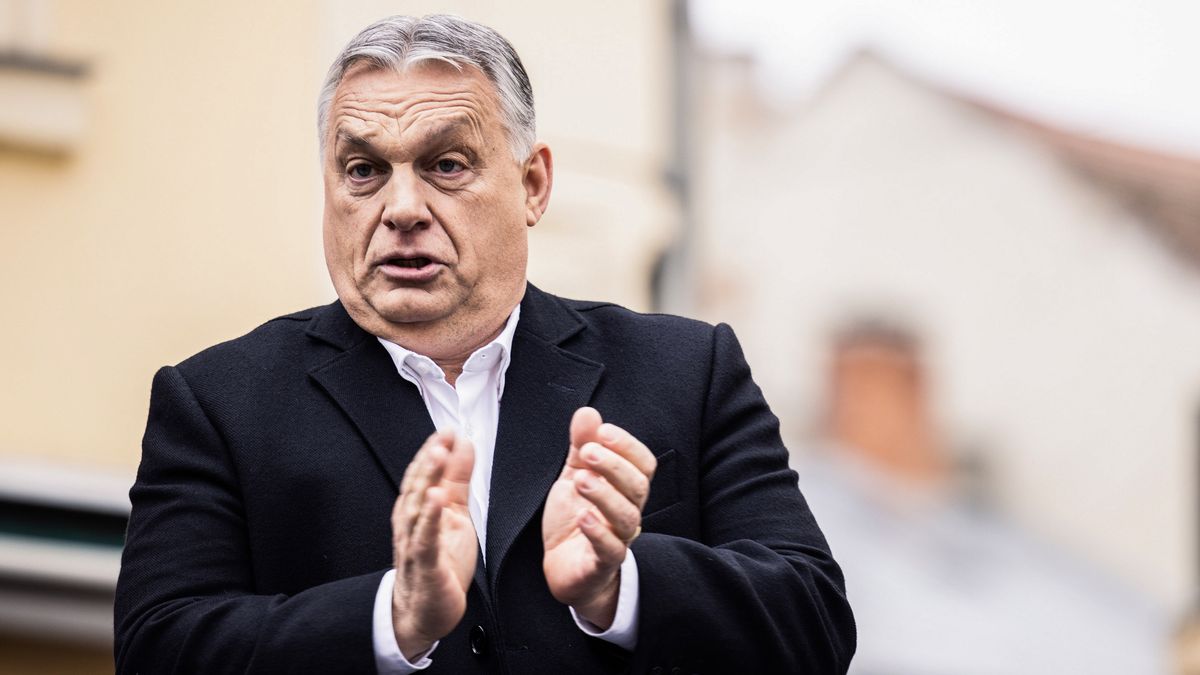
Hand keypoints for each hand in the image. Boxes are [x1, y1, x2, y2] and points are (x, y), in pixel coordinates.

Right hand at [390, 430, 476, 658]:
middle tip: (443, 435)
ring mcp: (415, 543)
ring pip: (418, 507)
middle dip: (430, 458)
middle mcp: (412, 522)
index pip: (423, 473)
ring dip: (427, 479)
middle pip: (418, 484)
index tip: (448, 429)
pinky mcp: (425, 565)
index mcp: (419, 509)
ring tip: (438, 456)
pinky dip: (429, 518)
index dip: (435, 450)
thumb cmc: (440, 561)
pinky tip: (436, 499)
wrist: (426, 611)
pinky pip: (425, 539)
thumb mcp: (454, 513)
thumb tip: (463, 445)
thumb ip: (457, 480)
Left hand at [542, 407, 656, 628]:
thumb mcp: (574, 476)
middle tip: (587, 452)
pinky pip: (611, 550)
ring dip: (605, 494)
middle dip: (615, 465)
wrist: (563, 568)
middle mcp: (628, 513)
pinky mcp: (601, 565)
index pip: (643, 465)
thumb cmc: (575, 520)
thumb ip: (581, 446)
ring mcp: (618, 540)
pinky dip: (598, 533)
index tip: (602, 431)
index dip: (627, 446)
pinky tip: (583, 517)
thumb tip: (588, 413)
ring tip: (580, 480)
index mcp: (625, 490)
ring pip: (627, 517)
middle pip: (638, 487)